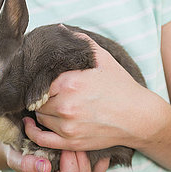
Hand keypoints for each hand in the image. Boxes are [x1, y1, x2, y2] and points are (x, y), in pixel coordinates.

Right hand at [5, 146, 109, 171]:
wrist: (20, 147)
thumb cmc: (16, 152)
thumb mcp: (15, 157)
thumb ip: (26, 164)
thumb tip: (44, 168)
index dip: (69, 156)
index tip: (62, 139)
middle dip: (77, 153)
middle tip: (70, 134)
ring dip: (86, 154)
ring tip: (76, 138)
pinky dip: (99, 160)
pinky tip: (95, 147)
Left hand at [24, 33, 147, 153]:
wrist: (139, 117)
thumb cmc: (121, 86)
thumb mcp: (103, 58)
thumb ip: (81, 42)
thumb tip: (61, 29)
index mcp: (70, 82)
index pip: (39, 81)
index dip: (41, 80)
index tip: (45, 80)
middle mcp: (66, 106)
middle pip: (37, 100)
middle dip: (42, 96)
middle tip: (51, 93)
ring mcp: (68, 127)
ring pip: (40, 118)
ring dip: (42, 111)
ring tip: (51, 105)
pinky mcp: (72, 143)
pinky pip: (41, 139)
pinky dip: (33, 132)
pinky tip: (31, 123)